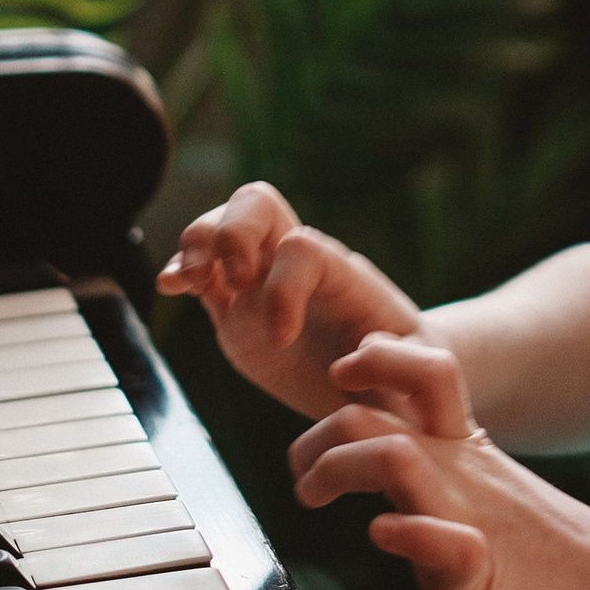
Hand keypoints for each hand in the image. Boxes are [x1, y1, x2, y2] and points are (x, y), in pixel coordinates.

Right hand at [155, 182, 422, 417]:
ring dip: (197, 244)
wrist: (391, 386)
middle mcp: (299, 268)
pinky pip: (199, 273)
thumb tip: (360, 357)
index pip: (302, 248)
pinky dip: (178, 272)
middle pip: (256, 203)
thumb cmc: (411, 378)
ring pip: (220, 227)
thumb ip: (399, 365)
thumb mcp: (419, 376)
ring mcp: (263, 283)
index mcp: (343, 277)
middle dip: (230, 231)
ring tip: (190, 281)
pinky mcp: (236, 309)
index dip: (283, 286)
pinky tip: (170, 288)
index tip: (282, 339)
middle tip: (229, 277)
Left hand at [289, 333, 589, 589]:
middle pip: (374, 414)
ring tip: (315, 499)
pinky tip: (386, 535)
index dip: (374, 358)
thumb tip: (366, 461)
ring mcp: (467, 516)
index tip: (342, 379)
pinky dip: (404, 533)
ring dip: (337, 470)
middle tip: (303, 476)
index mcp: (461, 446)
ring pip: (395, 457)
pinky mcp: (477, 572)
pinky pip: (441, 541)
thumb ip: (426, 468)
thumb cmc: (538, 550)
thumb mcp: (476, 488)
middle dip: (315, 437)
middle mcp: (459, 470)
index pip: (421, 369)